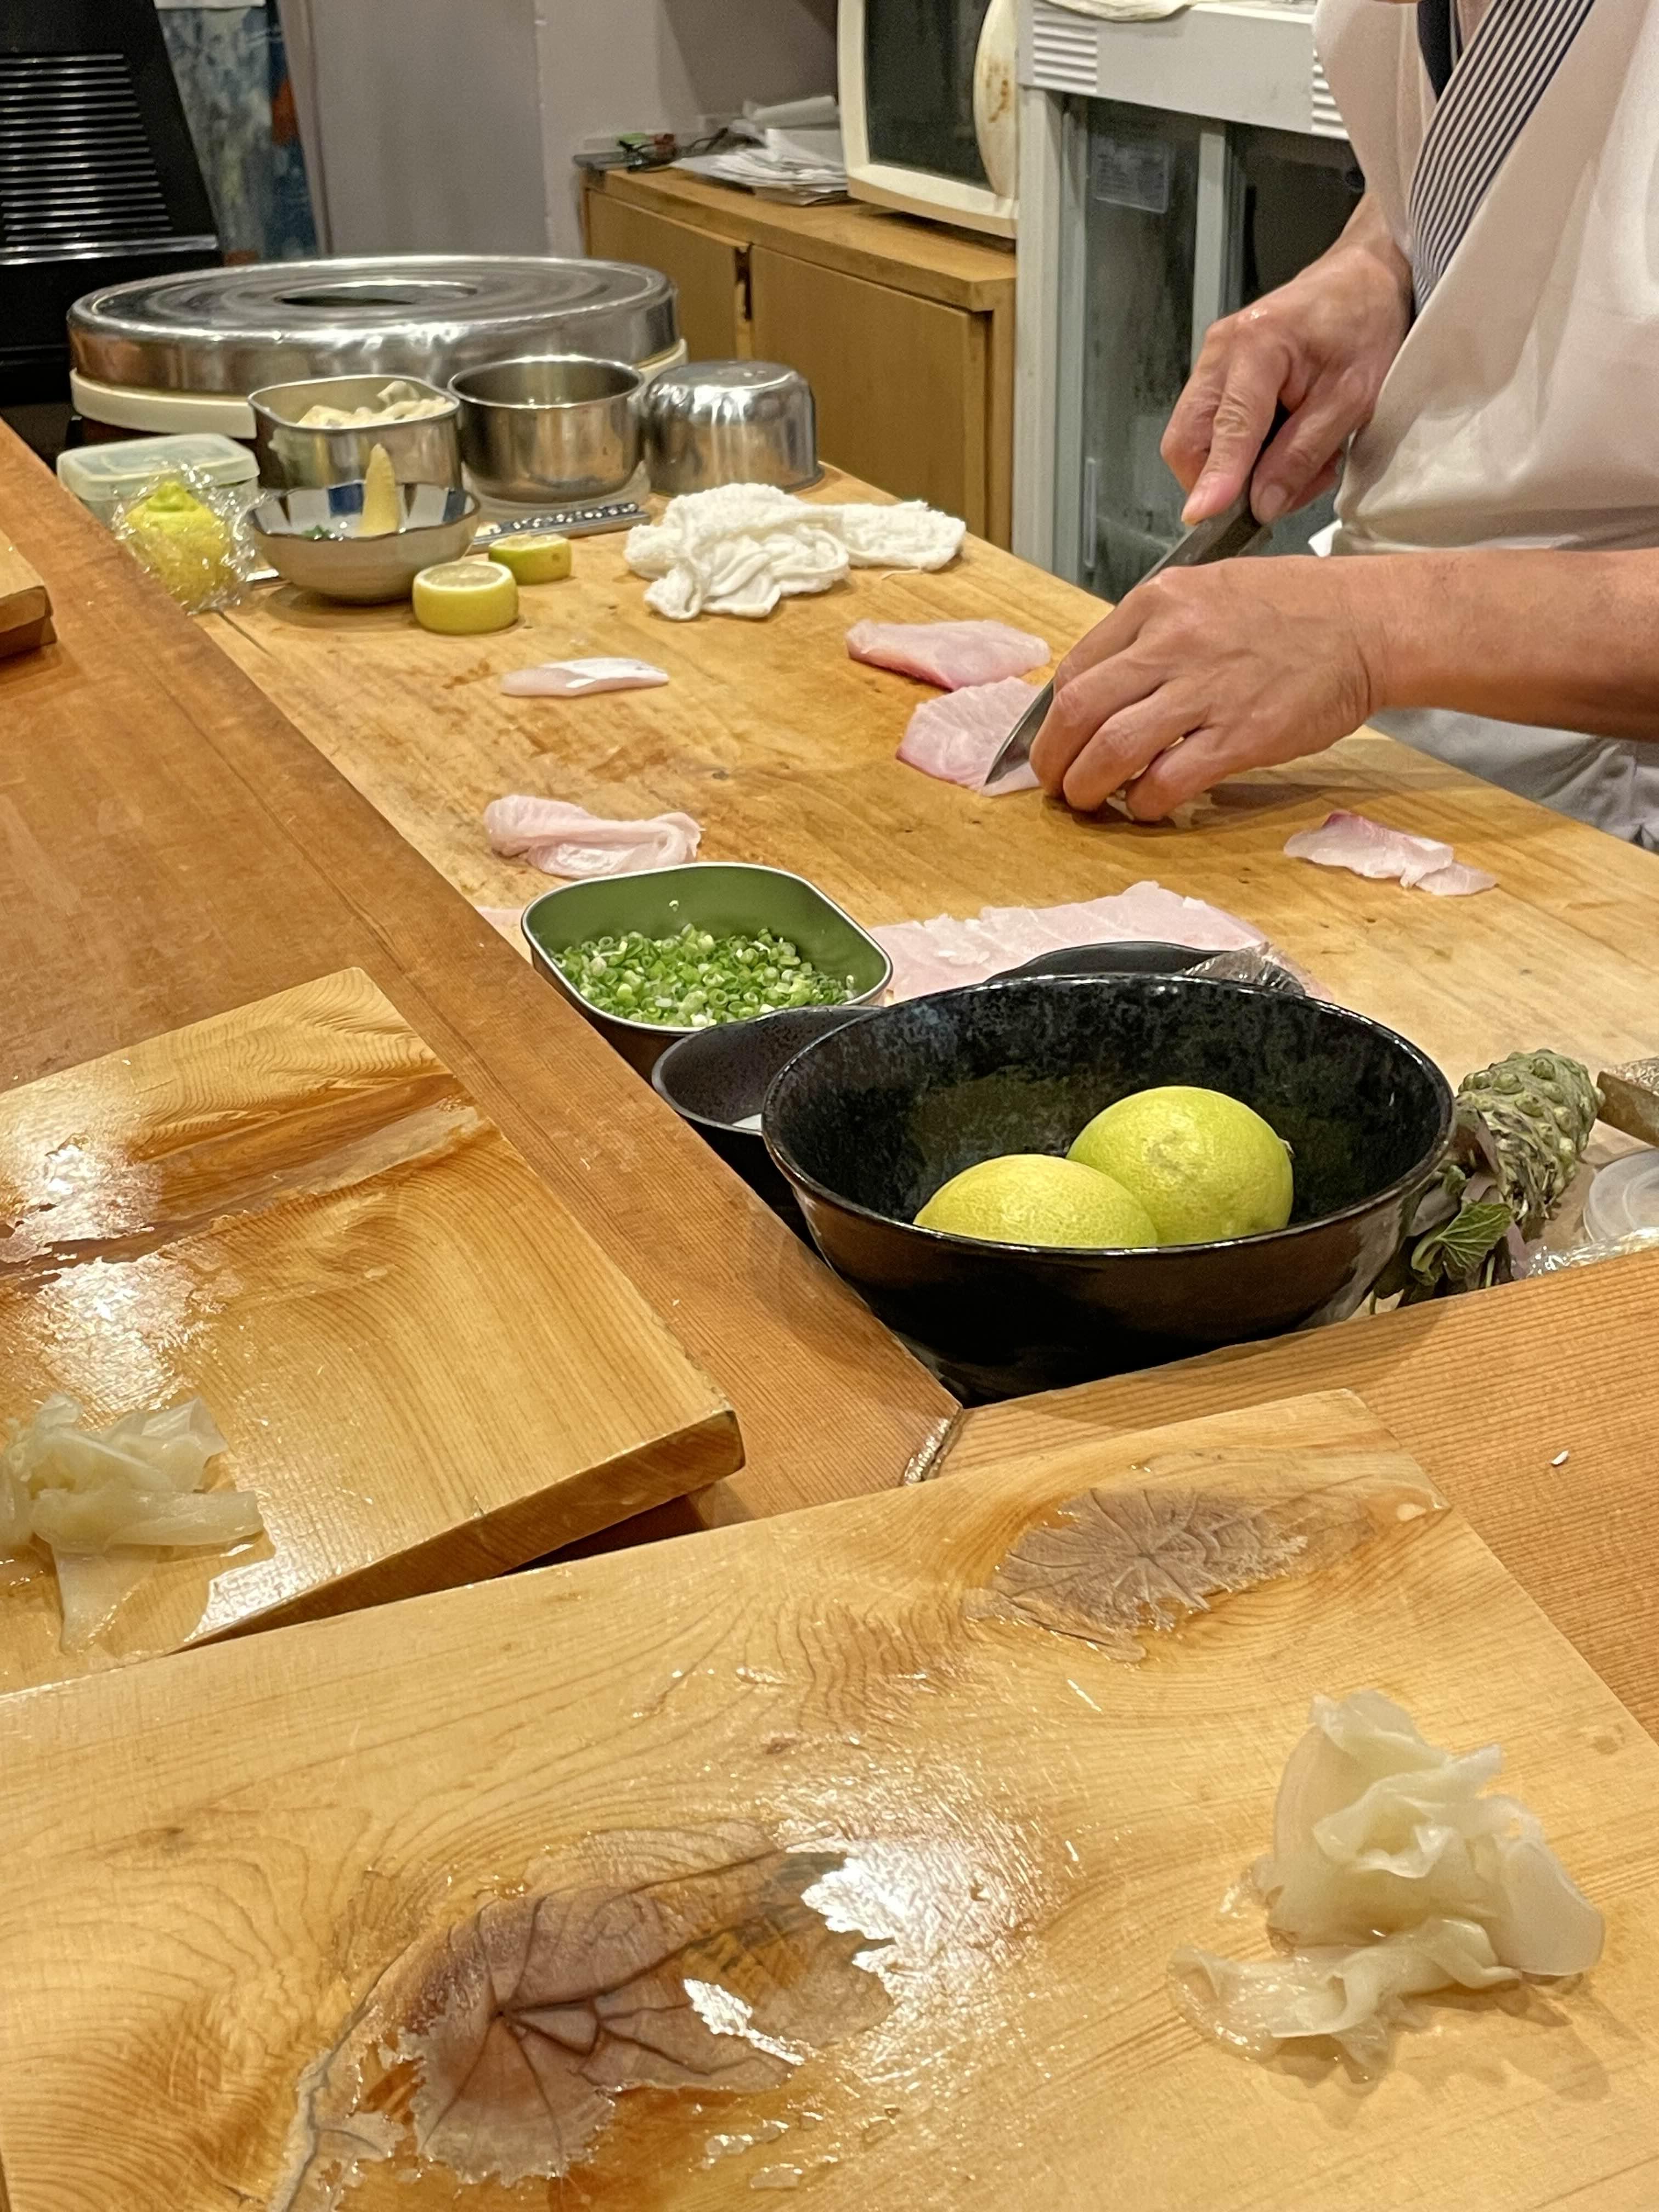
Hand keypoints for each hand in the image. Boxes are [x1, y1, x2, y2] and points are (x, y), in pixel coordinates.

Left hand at [1029, 557, 1387, 817]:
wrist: (1369, 622)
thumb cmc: (1297, 610)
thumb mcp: (1210, 592)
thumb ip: (1155, 634)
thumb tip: (1106, 686)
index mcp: (1160, 602)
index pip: (1076, 667)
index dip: (1052, 717)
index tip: (1055, 741)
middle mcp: (1174, 641)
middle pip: (1077, 711)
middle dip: (1053, 759)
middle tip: (1056, 783)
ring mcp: (1206, 689)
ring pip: (1111, 750)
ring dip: (1087, 788)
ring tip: (1089, 801)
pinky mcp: (1240, 735)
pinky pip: (1167, 781)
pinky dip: (1145, 803)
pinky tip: (1148, 806)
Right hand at [1165, 194, 1412, 525]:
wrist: (1362, 280)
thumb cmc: (1365, 326)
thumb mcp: (1352, 398)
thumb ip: (1303, 453)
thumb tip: (1262, 504)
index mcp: (1258, 346)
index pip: (1227, 428)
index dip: (1216, 478)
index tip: (1203, 518)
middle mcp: (1221, 350)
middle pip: (1187, 439)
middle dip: (1218, 481)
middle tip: (1275, 494)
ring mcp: (1213, 360)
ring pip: (1195, 440)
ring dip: (1236, 470)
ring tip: (1295, 463)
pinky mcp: (1217, 372)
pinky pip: (1211, 429)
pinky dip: (1241, 452)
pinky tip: (1283, 444)